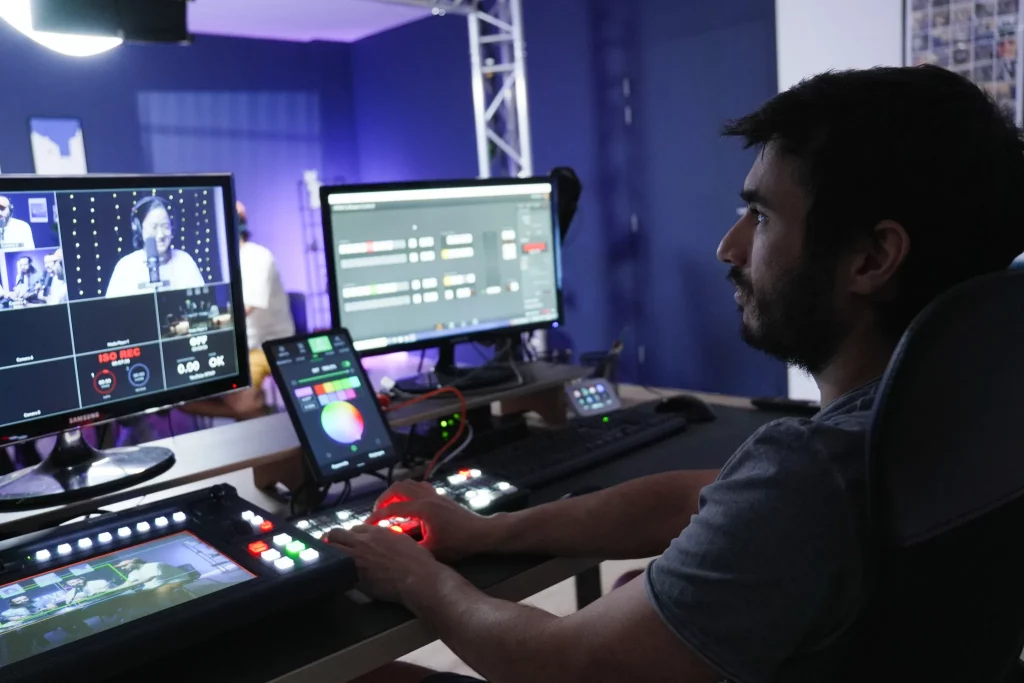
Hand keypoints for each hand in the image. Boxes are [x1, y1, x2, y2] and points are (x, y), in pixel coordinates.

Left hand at [327, 524, 447, 602]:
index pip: (355, 528)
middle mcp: (364, 540)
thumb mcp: (405, 541)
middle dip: (332, 539)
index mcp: (378, 531)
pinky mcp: (354, 573)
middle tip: (330, 547)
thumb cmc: (419, 561)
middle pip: (337, 533)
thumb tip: (390, 541)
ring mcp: (357, 556)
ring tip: (326, 559)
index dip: (351, 535)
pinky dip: (332, 569)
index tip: (350, 542)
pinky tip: (331, 574)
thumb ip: (392, 538)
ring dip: (328, 552)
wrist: (418, 577)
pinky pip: (335, 568)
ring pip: (331, 547)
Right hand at [365, 480, 499, 561]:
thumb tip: (393, 544)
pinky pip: (418, 486)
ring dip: (395, 493)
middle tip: (377, 514)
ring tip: (390, 507)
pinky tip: (408, 505)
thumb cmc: (458, 543)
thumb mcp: (431, 549)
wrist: (480, 533)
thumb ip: (410, 546)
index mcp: (422, 509)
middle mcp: (426, 497)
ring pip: (408, 483)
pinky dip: (408, 492)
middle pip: (397, 488)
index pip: (392, 509)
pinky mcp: (439, 495)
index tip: (366, 525)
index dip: (376, 517)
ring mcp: (434, 494)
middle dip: (383, 499)